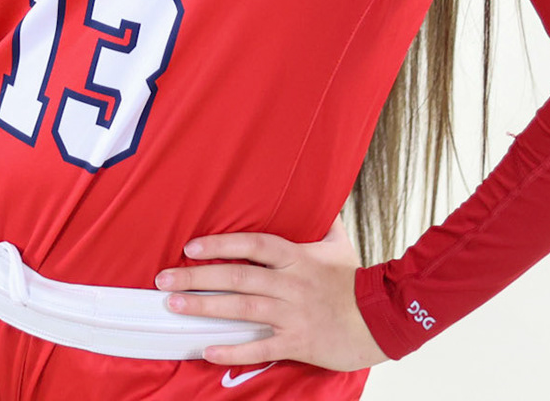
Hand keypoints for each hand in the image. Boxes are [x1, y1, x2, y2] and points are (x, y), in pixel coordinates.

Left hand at [155, 216, 389, 372]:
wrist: (385, 318)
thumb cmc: (358, 282)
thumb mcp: (339, 247)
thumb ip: (322, 223)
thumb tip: (319, 199)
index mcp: (297, 258)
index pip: (252, 246)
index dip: (220, 244)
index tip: (191, 247)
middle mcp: (290, 284)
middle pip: (237, 277)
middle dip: (197, 277)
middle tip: (164, 279)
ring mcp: (292, 313)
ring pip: (242, 308)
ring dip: (205, 306)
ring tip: (175, 304)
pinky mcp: (297, 341)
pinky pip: (259, 346)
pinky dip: (232, 349)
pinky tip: (207, 350)